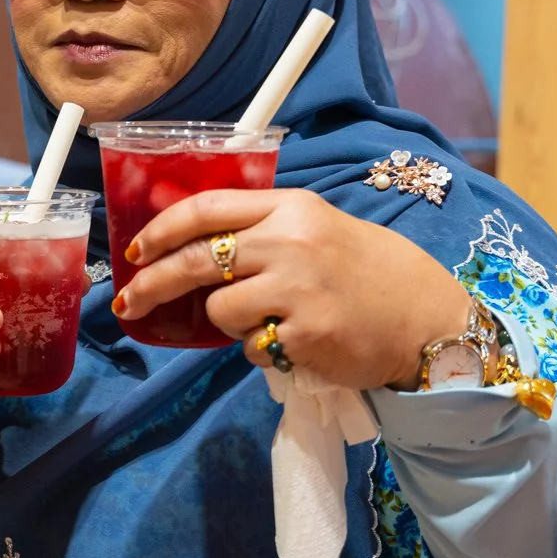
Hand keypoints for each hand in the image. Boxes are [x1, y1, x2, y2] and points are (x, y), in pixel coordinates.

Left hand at [113, 188, 470, 390]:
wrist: (428, 319)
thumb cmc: (370, 274)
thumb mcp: (318, 229)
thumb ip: (264, 229)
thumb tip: (193, 243)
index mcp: (291, 208)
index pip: (206, 208)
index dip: (161, 230)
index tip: (135, 252)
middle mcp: (289, 242)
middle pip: (195, 260)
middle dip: (151, 285)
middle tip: (127, 304)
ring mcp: (296, 289)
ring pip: (219, 310)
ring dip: (231, 323)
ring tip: (273, 320)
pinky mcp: (303, 334)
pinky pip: (251, 347)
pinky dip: (263, 349)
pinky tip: (298, 341)